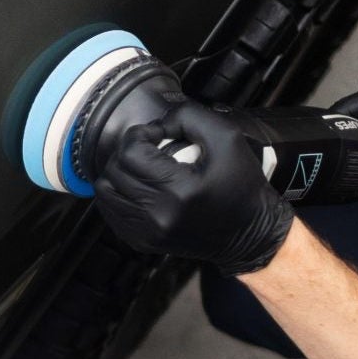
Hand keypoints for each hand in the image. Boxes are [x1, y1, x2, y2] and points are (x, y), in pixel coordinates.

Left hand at [95, 100, 293, 275]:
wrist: (251, 233)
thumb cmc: (243, 188)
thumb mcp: (227, 138)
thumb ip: (190, 117)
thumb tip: (158, 122)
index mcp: (180, 191)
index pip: (131, 152)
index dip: (140, 134)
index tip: (158, 134)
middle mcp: (159, 215)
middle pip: (115, 169)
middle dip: (129, 151)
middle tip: (151, 148)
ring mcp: (148, 232)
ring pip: (105, 192)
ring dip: (118, 171)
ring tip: (142, 166)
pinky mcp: (143, 241)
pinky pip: (110, 212)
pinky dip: (118, 194)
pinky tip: (138, 186)